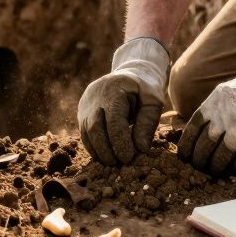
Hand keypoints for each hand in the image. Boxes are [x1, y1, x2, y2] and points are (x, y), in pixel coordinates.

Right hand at [77, 37, 169, 165]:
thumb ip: (148, 124)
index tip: (129, 158)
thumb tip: (141, 149)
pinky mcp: (82, 111)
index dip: (120, 142)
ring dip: (99, 151)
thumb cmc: (145, 89)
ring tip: (113, 163)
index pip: (113, 120)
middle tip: (120, 164)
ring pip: (86, 132)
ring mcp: (86, 103)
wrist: (130, 72)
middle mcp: (95, 95)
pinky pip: (84, 132)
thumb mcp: (153, 102)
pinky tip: (104, 157)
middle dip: (107, 149)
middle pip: (95, 128)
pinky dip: (93, 147)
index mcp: (114, 89)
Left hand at [178, 45, 235, 174]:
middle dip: (199, 160)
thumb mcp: (225, 93)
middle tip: (200, 167)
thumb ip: (212, 109)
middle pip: (205, 145)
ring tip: (215, 171)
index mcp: (214, 103)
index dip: (186, 146)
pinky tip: (235, 169)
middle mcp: (225, 115)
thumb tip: (195, 132)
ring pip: (222, 155)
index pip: (193, 129)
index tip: (184, 157)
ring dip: (216, 167)